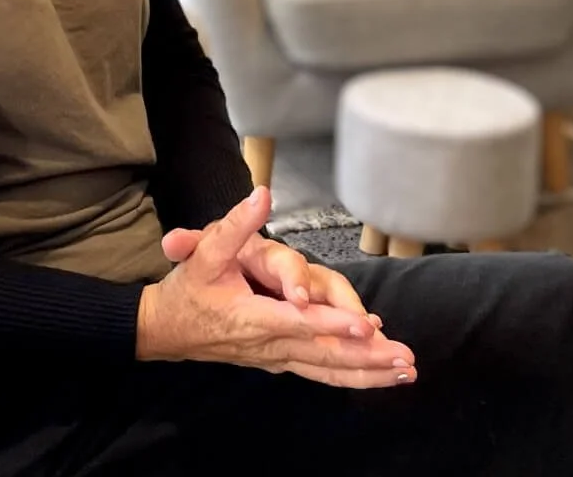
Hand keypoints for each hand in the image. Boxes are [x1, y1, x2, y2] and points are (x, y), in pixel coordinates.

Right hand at [136, 188, 416, 389]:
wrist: (166, 330)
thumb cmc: (188, 289)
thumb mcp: (205, 252)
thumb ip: (236, 225)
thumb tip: (262, 195)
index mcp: (253, 317)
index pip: (299, 322)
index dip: (332, 324)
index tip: (365, 326)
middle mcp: (269, 344)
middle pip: (323, 354)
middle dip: (365, 357)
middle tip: (403, 358)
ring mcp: (276, 358)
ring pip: (326, 370)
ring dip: (367, 374)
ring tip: (405, 372)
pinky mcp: (280, 362)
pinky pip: (320, 373)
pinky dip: (352, 377)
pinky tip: (381, 376)